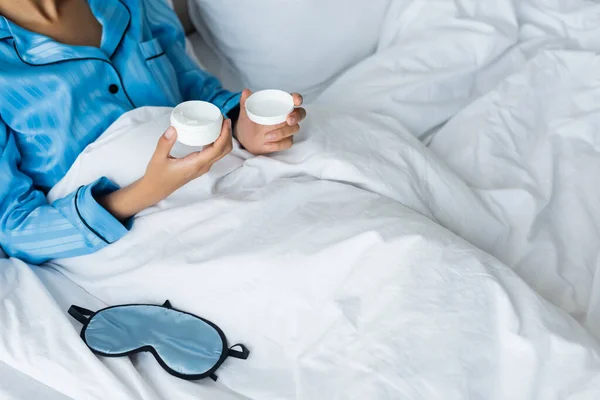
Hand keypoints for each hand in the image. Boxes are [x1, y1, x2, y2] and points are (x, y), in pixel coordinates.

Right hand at [98, 121, 232, 219]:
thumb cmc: (157, 176)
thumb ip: (165, 143)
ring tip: (219, 123)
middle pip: (224, 150)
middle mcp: (203, 166)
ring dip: (224, 138)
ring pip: (221, 152)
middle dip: (228, 134)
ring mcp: (203, 167)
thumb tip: (173, 128)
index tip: (225, 121)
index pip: (217, 149)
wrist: (155, 190)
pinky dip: (217, 142)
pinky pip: (214, 153)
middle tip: (223, 119)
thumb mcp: (158, 158)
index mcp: (196, 164)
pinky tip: (211, 132)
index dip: (225, 134)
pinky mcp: (200, 165)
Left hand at [234, 89, 305, 154]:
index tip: (295, 100)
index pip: (293, 100)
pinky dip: (278, 144)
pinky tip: (267, 144)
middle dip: (297, 116)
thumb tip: (245, 92)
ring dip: (283, 132)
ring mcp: (288, 129)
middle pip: (300, 114)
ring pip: (294, 129)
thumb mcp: (246, 111)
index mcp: (280, 106)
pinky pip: (287, 142)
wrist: (246, 138)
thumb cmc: (250, 122)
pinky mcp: (285, 141)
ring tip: (267, 136)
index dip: (297, 98)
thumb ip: (246, 101)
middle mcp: (287, 117)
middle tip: (288, 120)